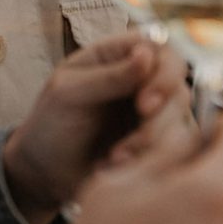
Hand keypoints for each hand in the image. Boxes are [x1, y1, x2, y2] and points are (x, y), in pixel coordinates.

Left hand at [1, 32, 189, 223]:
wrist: (43, 174)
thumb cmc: (49, 124)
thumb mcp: (69, 94)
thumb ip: (109, 76)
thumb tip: (148, 54)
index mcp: (119, 55)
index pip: (162, 49)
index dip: (164, 73)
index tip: (146, 102)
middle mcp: (142, 79)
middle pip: (178, 85)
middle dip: (162, 114)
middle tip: (139, 133)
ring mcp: (152, 112)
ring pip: (179, 120)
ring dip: (151, 141)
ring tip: (115, 158)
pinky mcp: (155, 143)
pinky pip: (173, 148)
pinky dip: (150, 159)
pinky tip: (119, 166)